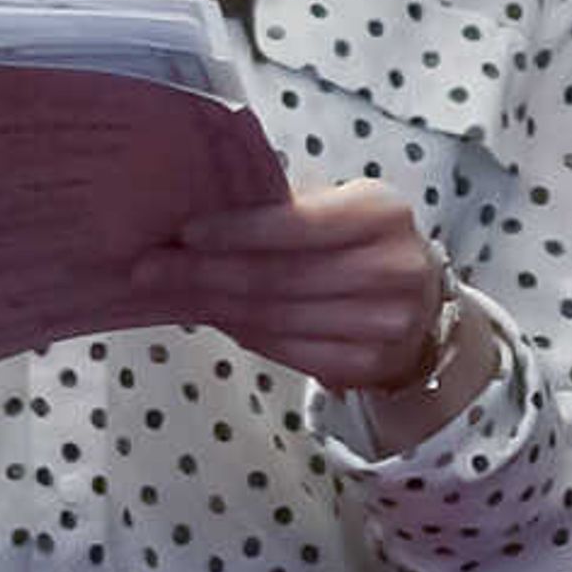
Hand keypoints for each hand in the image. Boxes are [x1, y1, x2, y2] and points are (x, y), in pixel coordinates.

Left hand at [132, 178, 484, 407]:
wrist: (421, 302)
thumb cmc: (360, 239)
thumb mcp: (337, 206)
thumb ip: (283, 205)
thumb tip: (200, 206)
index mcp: (380, 213)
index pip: (297, 225)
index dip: (235, 232)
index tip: (184, 233)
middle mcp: (392, 270)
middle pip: (279, 279)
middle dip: (205, 274)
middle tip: (149, 269)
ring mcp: (386, 325)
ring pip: (277, 319)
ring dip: (216, 307)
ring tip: (172, 292)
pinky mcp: (369, 365)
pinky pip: (290, 352)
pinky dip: (246, 334)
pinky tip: (217, 317)